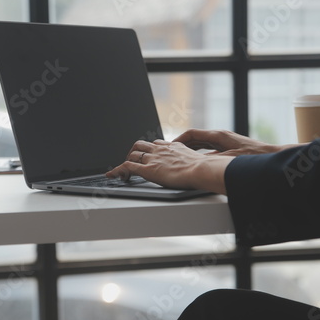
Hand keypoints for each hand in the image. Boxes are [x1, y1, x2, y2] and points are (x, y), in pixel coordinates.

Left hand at [105, 139, 233, 194]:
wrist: (202, 170)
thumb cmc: (206, 169)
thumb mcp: (201, 162)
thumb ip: (197, 164)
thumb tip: (208, 169)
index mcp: (174, 147)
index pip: (157, 144)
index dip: (151, 149)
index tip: (149, 154)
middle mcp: (162, 150)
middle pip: (142, 145)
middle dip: (135, 152)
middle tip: (132, 160)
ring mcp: (154, 158)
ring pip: (133, 153)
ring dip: (126, 160)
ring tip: (123, 169)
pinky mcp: (148, 169)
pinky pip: (127, 166)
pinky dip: (117, 170)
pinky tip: (112, 175)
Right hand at [174, 129, 299, 155]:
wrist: (271, 157)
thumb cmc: (254, 158)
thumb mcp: (229, 161)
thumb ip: (212, 161)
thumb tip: (196, 164)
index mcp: (218, 136)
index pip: (192, 134)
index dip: (179, 140)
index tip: (170, 147)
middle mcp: (220, 137)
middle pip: (195, 138)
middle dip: (182, 144)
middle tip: (170, 152)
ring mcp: (224, 142)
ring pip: (202, 144)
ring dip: (190, 149)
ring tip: (179, 157)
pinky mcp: (229, 148)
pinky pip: (209, 150)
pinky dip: (200, 154)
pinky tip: (197, 162)